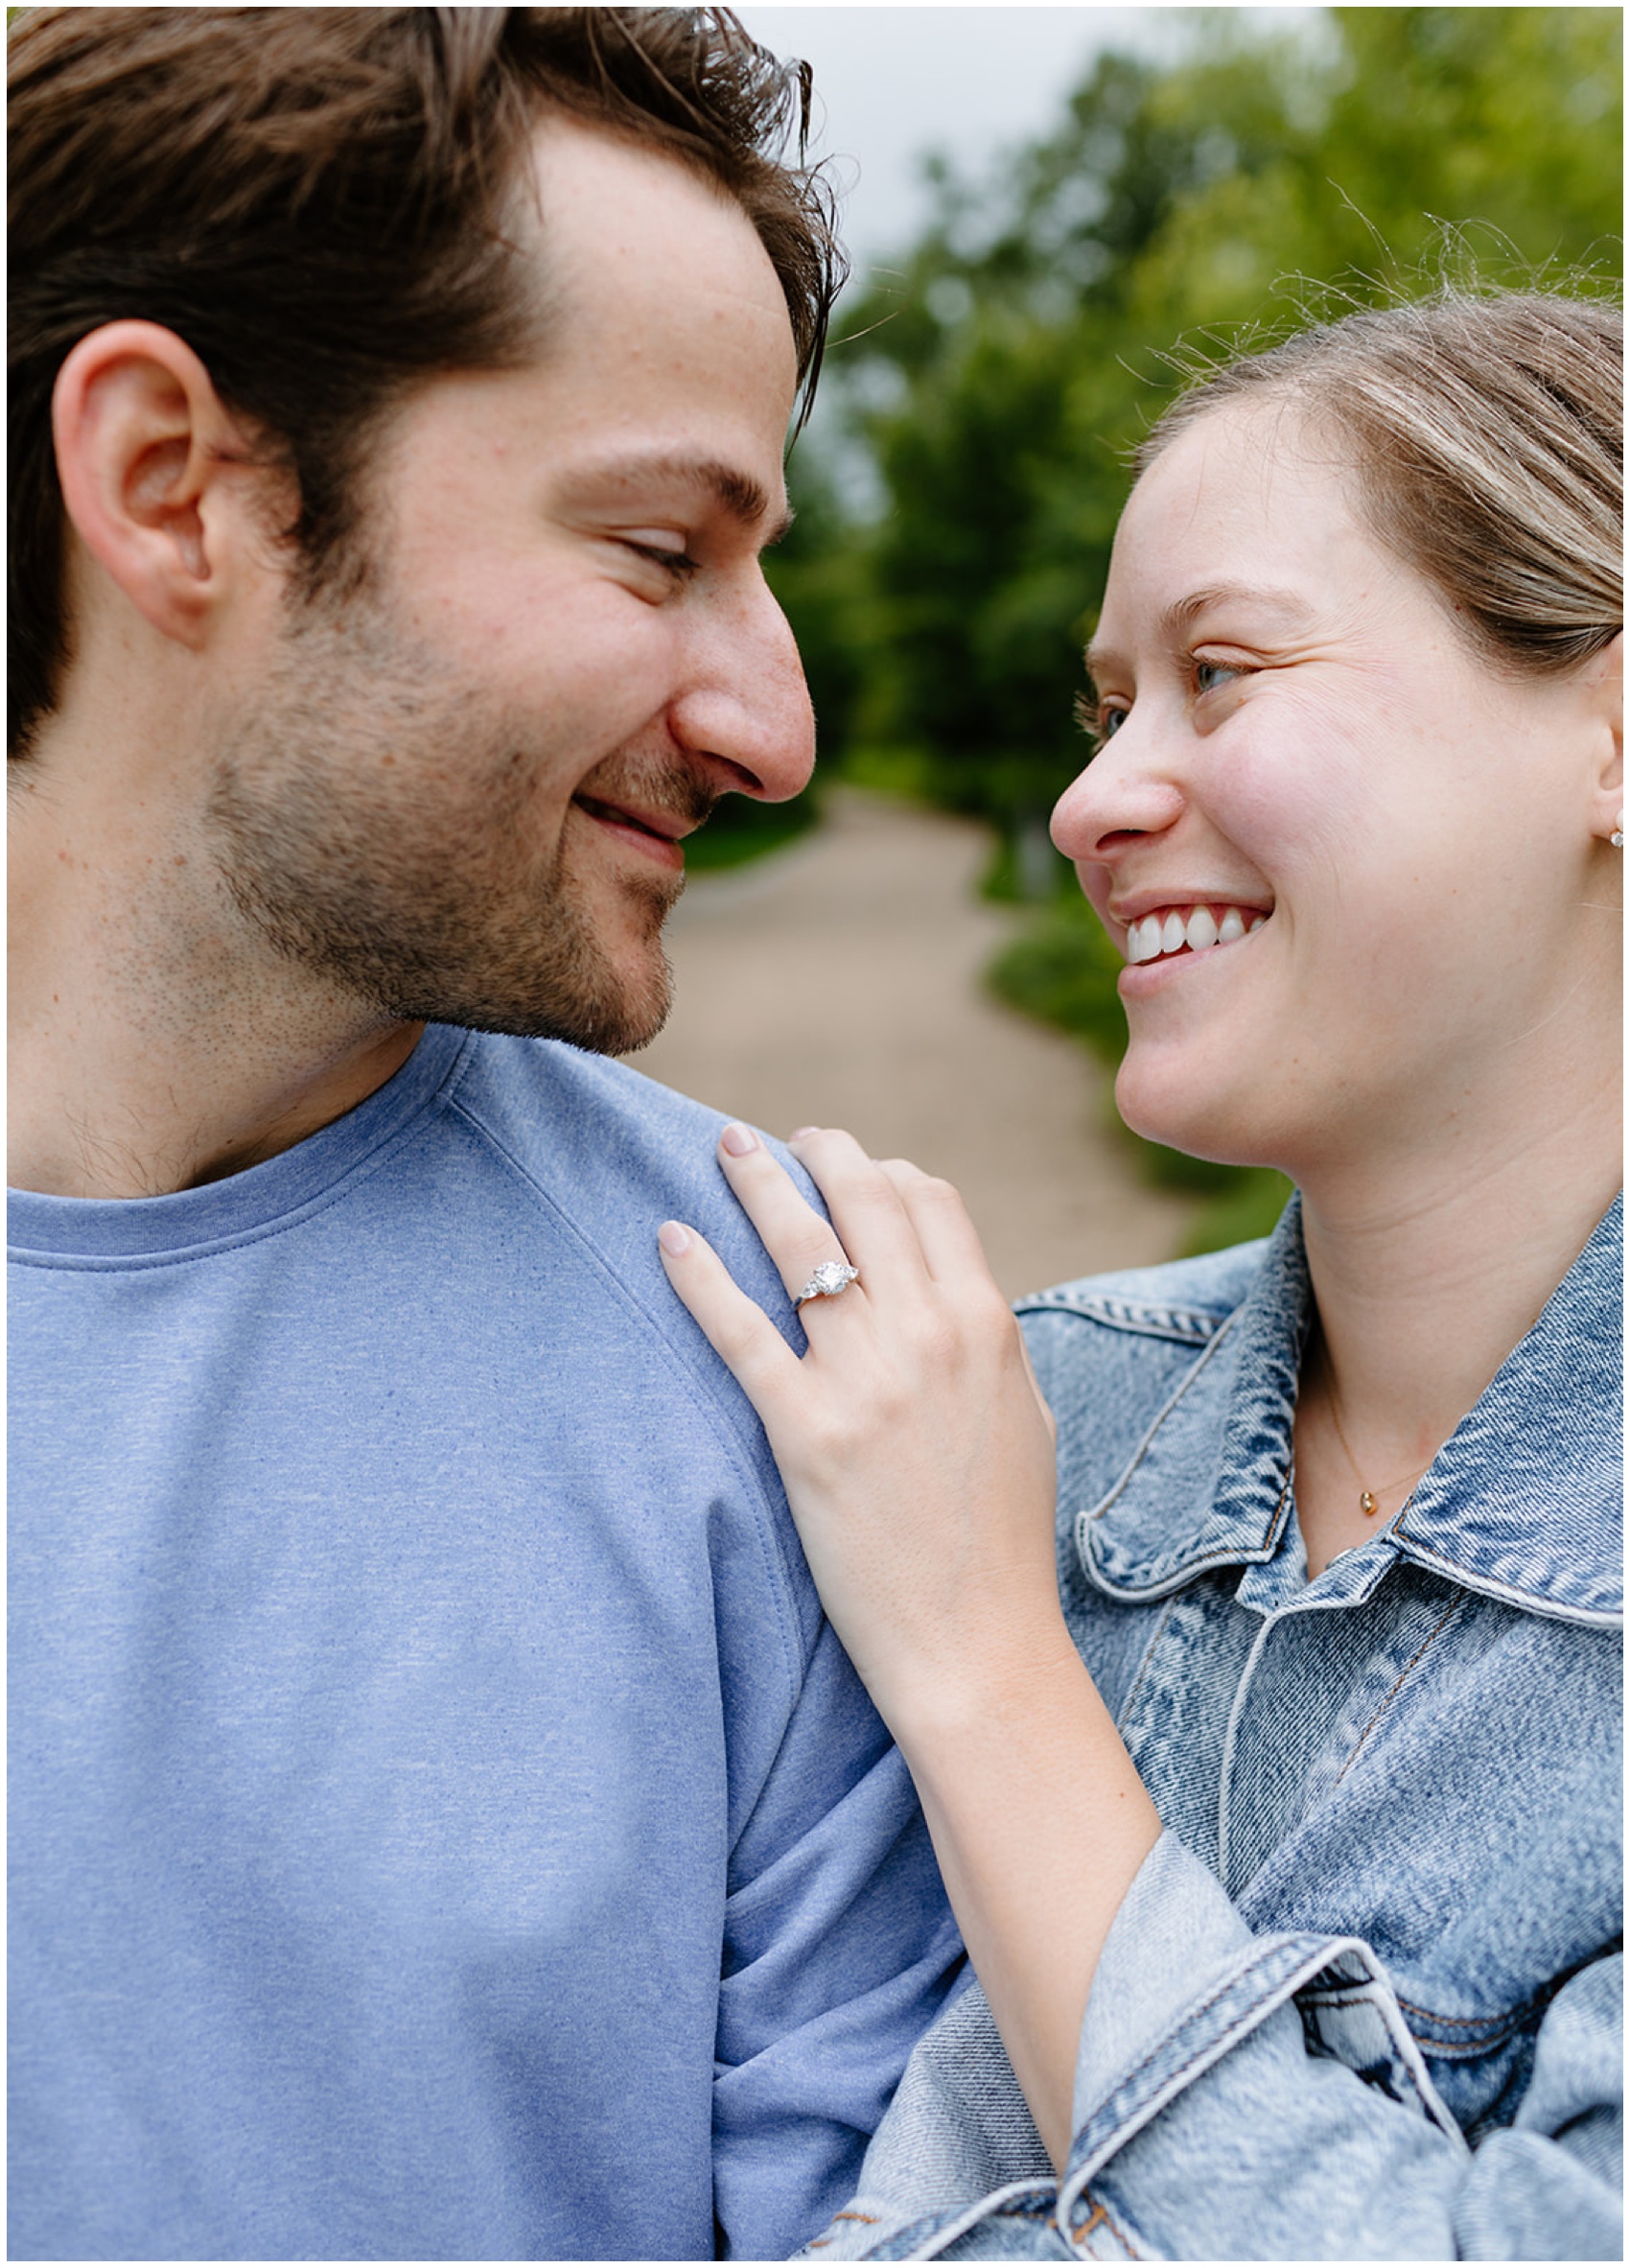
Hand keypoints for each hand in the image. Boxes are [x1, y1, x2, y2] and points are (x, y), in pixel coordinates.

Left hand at [658, 1124, 1068, 1730]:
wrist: (978, 1642)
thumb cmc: (1002, 1541)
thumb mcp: (1025, 1419)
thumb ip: (987, 1347)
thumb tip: (954, 1298)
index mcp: (987, 1324)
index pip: (930, 1203)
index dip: (885, 1172)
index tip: (851, 1168)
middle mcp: (929, 1334)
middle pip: (865, 1198)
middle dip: (820, 1152)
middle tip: (781, 1140)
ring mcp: (865, 1379)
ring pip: (800, 1241)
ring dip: (755, 1182)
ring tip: (724, 1148)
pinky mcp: (805, 1431)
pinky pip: (739, 1329)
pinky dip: (699, 1273)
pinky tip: (668, 1237)